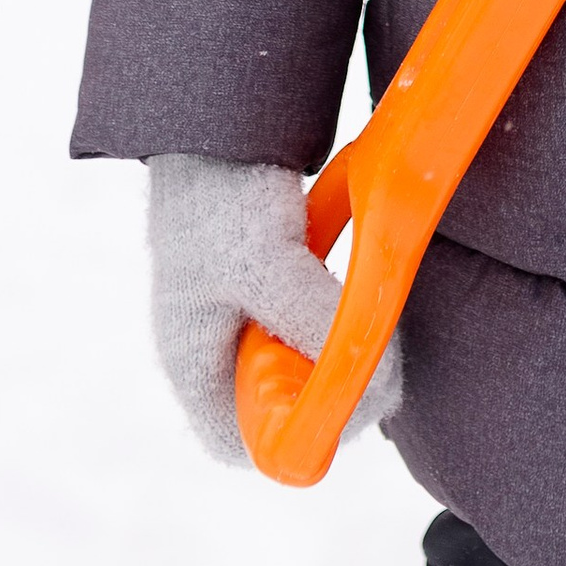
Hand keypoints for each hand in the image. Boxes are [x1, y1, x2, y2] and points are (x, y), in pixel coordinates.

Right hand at [146, 155, 402, 468]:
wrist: (220, 121)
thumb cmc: (222, 194)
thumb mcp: (268, 265)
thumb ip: (316, 326)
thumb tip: (373, 380)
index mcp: (189, 359)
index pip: (238, 444)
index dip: (295, 443)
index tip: (347, 408)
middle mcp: (212, 351)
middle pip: (279, 411)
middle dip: (330, 395)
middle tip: (376, 361)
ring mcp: (239, 319)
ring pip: (301, 368)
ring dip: (338, 353)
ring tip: (364, 320)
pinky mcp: (267, 288)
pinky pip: (310, 327)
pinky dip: (338, 318)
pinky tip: (356, 293)